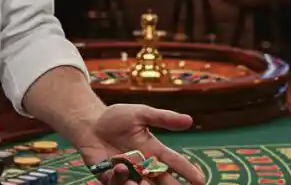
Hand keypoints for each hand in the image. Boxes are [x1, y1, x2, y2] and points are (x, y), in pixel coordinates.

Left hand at [78, 104, 203, 184]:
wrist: (90, 123)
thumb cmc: (116, 118)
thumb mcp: (141, 113)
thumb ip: (163, 118)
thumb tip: (190, 120)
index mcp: (153, 150)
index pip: (174, 162)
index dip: (187, 171)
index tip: (201, 180)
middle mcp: (143, 165)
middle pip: (163, 181)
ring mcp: (128, 173)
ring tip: (144, 183)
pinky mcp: (111, 178)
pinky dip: (122, 180)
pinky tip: (121, 168)